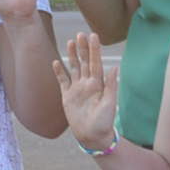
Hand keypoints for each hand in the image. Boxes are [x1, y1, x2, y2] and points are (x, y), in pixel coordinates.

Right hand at [52, 30, 119, 155]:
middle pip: (84, 62)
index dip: (94, 49)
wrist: (92, 136)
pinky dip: (59, 72)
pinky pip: (62, 81)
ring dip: (72, 56)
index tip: (93, 35)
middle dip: (83, 48)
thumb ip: (111, 85)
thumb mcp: (110, 103)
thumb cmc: (104, 122)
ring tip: (70, 42)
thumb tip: (114, 67)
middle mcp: (87, 84)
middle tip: (80, 34)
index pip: (95, 62)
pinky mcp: (67, 96)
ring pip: (73, 68)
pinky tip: (56, 62)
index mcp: (98, 84)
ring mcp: (77, 89)